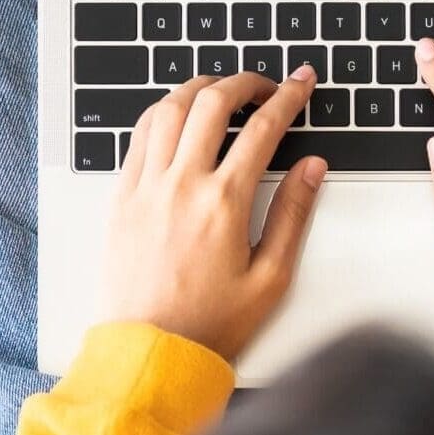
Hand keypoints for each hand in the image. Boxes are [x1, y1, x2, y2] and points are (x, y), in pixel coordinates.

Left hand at [103, 66, 327, 357]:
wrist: (150, 353)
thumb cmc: (210, 324)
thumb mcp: (270, 277)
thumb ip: (293, 214)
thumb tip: (312, 167)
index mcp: (223, 203)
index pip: (263, 128)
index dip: (288, 96)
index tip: (302, 82)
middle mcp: (181, 185)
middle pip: (213, 102)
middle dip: (244, 81)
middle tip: (264, 85)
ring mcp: (145, 187)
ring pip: (169, 108)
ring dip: (199, 88)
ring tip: (221, 91)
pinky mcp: (121, 197)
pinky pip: (139, 135)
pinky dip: (163, 113)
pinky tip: (178, 117)